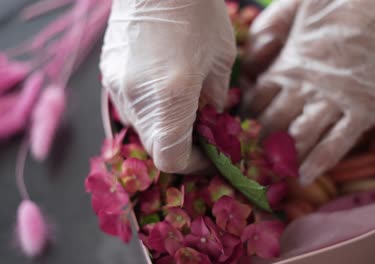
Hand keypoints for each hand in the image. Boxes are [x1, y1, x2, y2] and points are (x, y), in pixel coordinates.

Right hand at [100, 0, 235, 172]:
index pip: (171, 158)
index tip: (210, 154)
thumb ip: (216, 99)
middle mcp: (137, 97)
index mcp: (171, 96)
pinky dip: (150, 110)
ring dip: (164, 128)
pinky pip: (130, 107)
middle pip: (155, 146)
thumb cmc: (197, 11)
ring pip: (141, 129)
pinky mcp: (108, 74)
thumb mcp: (221, 58)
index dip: (193, 165)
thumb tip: (211, 121)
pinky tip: (164, 88)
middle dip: (181, 146)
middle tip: (202, 131)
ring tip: (185, 106)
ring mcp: (117, 85)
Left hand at [242, 0, 374, 184]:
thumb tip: (253, 56)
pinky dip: (320, 163)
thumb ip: (269, 28)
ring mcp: (334, 101)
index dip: (247, 117)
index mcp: (288, 64)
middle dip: (259, 143)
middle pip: (273, 123)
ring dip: (284, 158)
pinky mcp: (362, 110)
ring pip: (301, 138)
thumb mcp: (296, 6)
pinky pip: (337, 143)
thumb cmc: (342, 1)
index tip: (239, 131)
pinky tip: (305, 177)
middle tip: (250, 159)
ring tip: (272, 175)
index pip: (257, 100)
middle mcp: (305, 88)